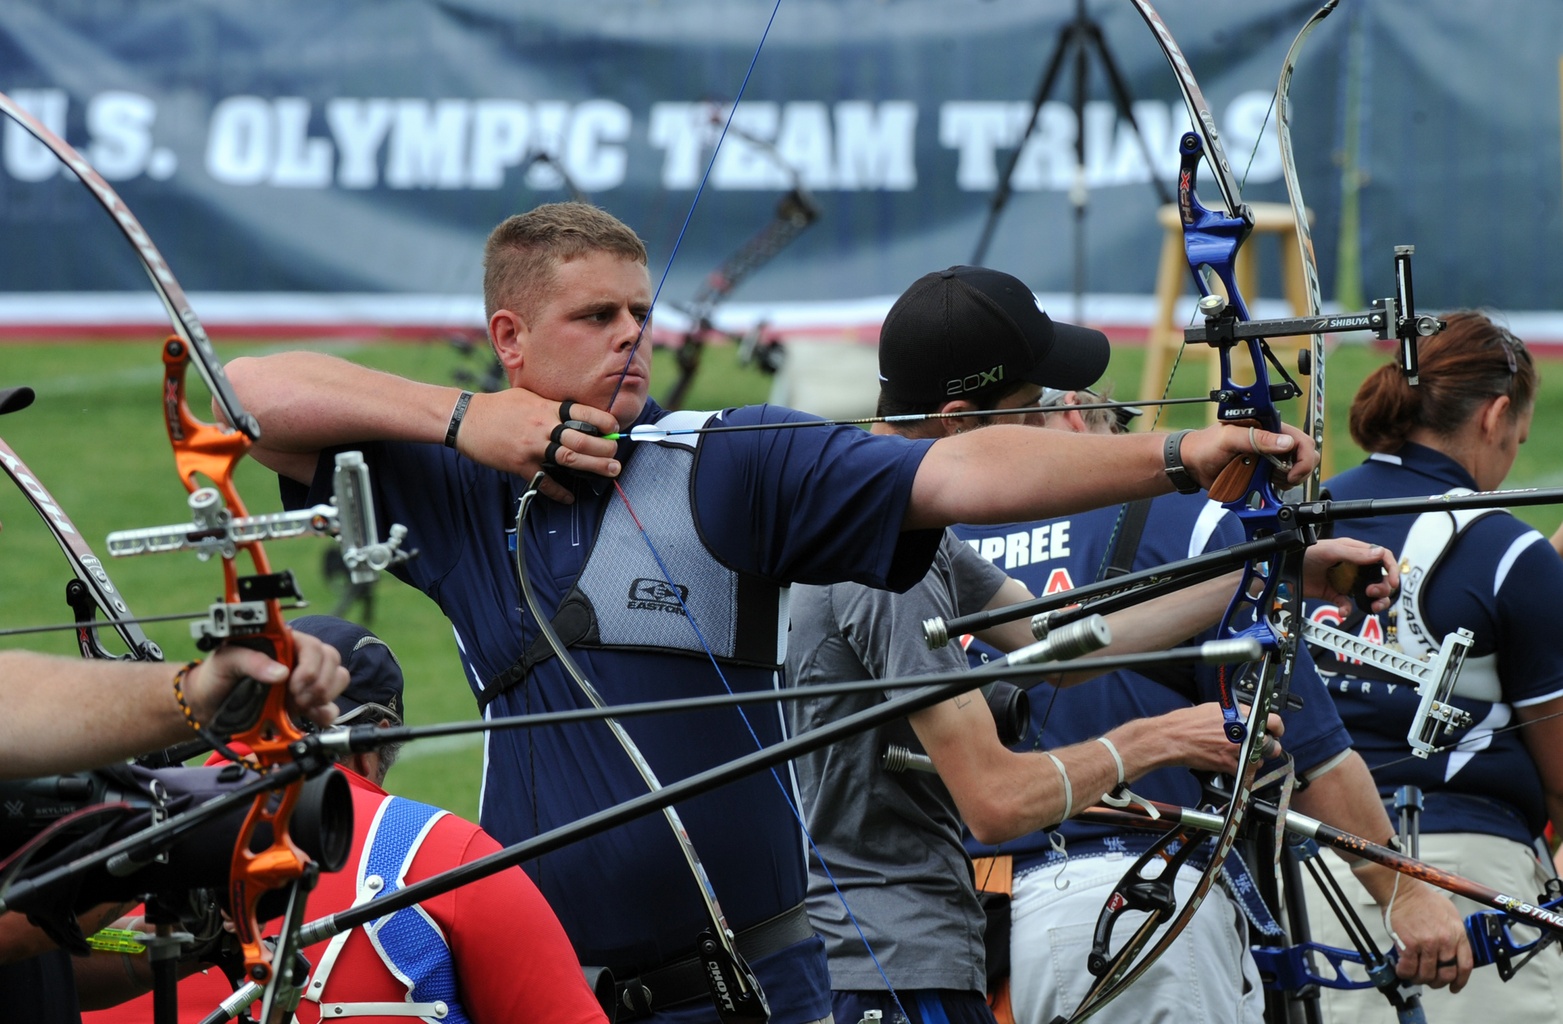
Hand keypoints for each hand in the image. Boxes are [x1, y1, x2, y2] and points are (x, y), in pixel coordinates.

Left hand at [186, 633, 347, 728]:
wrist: (207, 707)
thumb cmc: (214, 677)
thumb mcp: (226, 661)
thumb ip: (251, 661)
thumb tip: (281, 672)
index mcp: (282, 643)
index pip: (313, 645)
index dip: (310, 665)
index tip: (293, 684)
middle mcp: (298, 659)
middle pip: (331, 660)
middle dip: (317, 683)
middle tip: (295, 698)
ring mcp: (304, 681)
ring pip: (337, 679)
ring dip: (323, 696)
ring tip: (299, 706)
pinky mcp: (305, 703)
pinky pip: (331, 705)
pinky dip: (325, 712)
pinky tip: (309, 716)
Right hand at [455, 390, 620, 502]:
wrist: (466, 419)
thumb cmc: (499, 407)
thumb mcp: (528, 396)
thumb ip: (551, 405)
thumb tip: (574, 413)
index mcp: (546, 407)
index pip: (582, 413)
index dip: (603, 421)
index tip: (615, 429)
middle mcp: (542, 426)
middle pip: (581, 438)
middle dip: (604, 448)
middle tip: (616, 456)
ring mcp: (532, 447)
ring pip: (569, 458)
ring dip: (593, 466)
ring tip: (610, 471)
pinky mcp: (520, 464)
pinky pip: (544, 481)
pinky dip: (559, 492)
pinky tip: (570, 497)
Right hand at [1119, 702, 1283, 776]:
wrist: (1172, 737)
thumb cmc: (1187, 722)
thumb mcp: (1215, 708)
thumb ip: (1237, 714)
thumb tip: (1248, 717)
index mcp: (1241, 716)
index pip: (1274, 722)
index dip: (1277, 729)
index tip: (1275, 732)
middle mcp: (1243, 732)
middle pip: (1271, 745)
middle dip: (1267, 748)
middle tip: (1259, 747)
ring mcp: (1236, 750)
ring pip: (1259, 761)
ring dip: (1253, 760)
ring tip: (1240, 756)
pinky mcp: (1228, 764)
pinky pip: (1245, 772)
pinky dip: (1241, 771)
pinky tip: (1231, 765)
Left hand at [1178, 422, 1316, 491]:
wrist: (1192, 465)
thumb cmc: (1206, 445)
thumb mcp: (1229, 437)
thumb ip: (1256, 438)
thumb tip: (1285, 442)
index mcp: (1270, 428)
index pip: (1302, 440)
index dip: (1303, 457)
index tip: (1291, 472)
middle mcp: (1274, 443)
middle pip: (1305, 458)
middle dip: (1298, 471)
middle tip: (1280, 479)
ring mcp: (1271, 460)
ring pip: (1296, 473)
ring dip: (1286, 481)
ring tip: (1265, 480)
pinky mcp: (1264, 475)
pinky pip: (1281, 484)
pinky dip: (1276, 488)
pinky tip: (1261, 485)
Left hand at [1303, 539, 1399, 613]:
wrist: (1285, 568)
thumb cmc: (1305, 552)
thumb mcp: (1331, 550)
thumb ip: (1355, 553)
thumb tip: (1379, 554)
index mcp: (1355, 552)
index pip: (1382, 558)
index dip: (1391, 569)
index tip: (1393, 582)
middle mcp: (1353, 566)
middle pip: (1380, 579)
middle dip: (1383, 588)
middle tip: (1372, 592)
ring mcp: (1345, 581)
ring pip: (1369, 594)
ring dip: (1374, 601)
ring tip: (1371, 606)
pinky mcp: (1334, 593)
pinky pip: (1347, 604)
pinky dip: (1347, 609)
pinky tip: (1343, 611)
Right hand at [1386, 878, 1471, 990]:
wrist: (1402, 891)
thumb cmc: (1423, 899)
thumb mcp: (1450, 914)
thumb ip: (1454, 934)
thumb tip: (1453, 950)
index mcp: (1457, 934)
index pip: (1465, 966)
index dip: (1460, 980)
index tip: (1455, 986)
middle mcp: (1445, 940)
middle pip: (1446, 974)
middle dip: (1438, 982)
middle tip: (1430, 981)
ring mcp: (1427, 943)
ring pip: (1426, 974)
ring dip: (1420, 979)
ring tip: (1414, 975)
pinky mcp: (1410, 944)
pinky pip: (1408, 968)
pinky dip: (1405, 973)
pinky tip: (1402, 970)